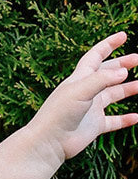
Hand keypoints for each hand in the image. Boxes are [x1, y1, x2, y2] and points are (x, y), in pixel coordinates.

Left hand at [29, 32, 137, 162]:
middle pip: (106, 74)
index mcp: (79, 79)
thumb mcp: (80, 90)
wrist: (49, 142)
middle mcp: (85, 92)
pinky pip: (114, 121)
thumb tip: (123, 71)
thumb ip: (102, 79)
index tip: (123, 35)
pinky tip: (137, 117)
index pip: (95, 56)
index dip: (108, 44)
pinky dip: (125, 119)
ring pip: (113, 95)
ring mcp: (90, 109)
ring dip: (127, 89)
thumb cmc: (58, 114)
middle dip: (122, 64)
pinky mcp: (93, 126)